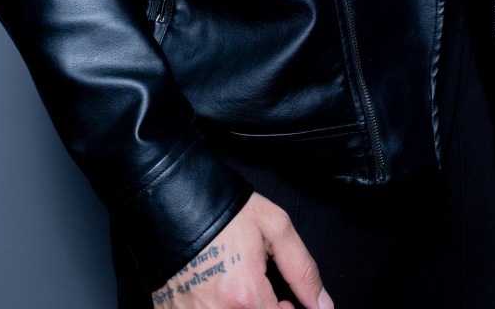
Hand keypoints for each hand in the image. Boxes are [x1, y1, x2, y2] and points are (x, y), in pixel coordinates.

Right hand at [150, 192, 332, 308]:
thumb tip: (323, 305)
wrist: (171, 197)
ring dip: (238, 307)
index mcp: (246, 294)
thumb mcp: (273, 226)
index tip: (284, 301)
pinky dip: (212, 306)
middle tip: (259, 293)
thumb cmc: (222, 209)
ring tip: (235, 289)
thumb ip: (302, 269)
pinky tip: (211, 290)